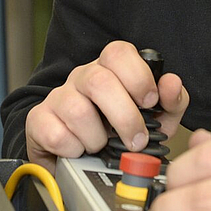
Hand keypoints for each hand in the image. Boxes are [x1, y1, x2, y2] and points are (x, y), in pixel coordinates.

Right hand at [25, 40, 188, 169]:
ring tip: (102, 146)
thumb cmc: (118, 132)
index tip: (150, 102)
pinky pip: (57, 134)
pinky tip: (79, 150)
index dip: (138, 76)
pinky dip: (74, 150)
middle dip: (125, 116)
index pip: (119, 53)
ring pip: (78, 111)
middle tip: (136, 140)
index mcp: (110, 70)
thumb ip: (170, 102)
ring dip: (98, 138)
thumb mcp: (154, 119)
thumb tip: (171, 84)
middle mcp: (82, 77)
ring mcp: (58, 97)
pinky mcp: (39, 120)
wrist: (78, 157)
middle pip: (99, 81)